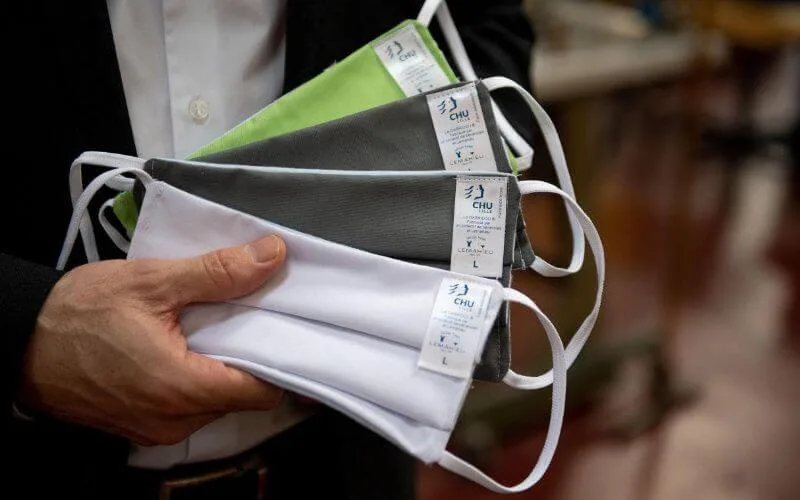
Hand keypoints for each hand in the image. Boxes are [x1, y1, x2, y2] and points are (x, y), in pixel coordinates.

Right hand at [18, 235, 286, 445]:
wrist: (17, 343)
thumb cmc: (78, 313)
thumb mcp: (151, 281)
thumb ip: (217, 272)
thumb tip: (273, 256)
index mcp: (182, 389)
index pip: (263, 391)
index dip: (286, 361)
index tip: (296, 330)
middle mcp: (175, 420)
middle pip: (241, 395)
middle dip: (256, 357)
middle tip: (261, 315)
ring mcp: (156, 428)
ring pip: (215, 400)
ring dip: (225, 366)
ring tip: (226, 324)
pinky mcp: (141, 424)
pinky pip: (188, 405)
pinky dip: (199, 376)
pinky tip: (194, 343)